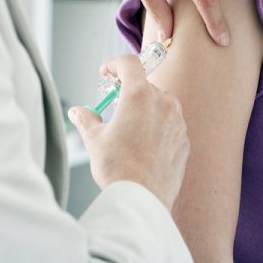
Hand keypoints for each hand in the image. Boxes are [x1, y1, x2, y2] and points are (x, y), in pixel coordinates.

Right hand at [67, 56, 188, 210]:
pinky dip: (158, 128)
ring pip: (161, 104)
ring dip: (146, 109)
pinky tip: (144, 146)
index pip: (129, 63)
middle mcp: (163, 103)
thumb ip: (86, 120)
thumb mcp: (94, 140)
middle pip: (145, 85)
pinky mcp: (184, 140)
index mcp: (139, 95)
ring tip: (129, 130)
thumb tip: (78, 112)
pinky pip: (171, 125)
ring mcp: (177, 121)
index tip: (106, 73)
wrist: (142, 199)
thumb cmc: (118, 168)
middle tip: (114, 107)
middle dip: (128, 92)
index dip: (115, 64)